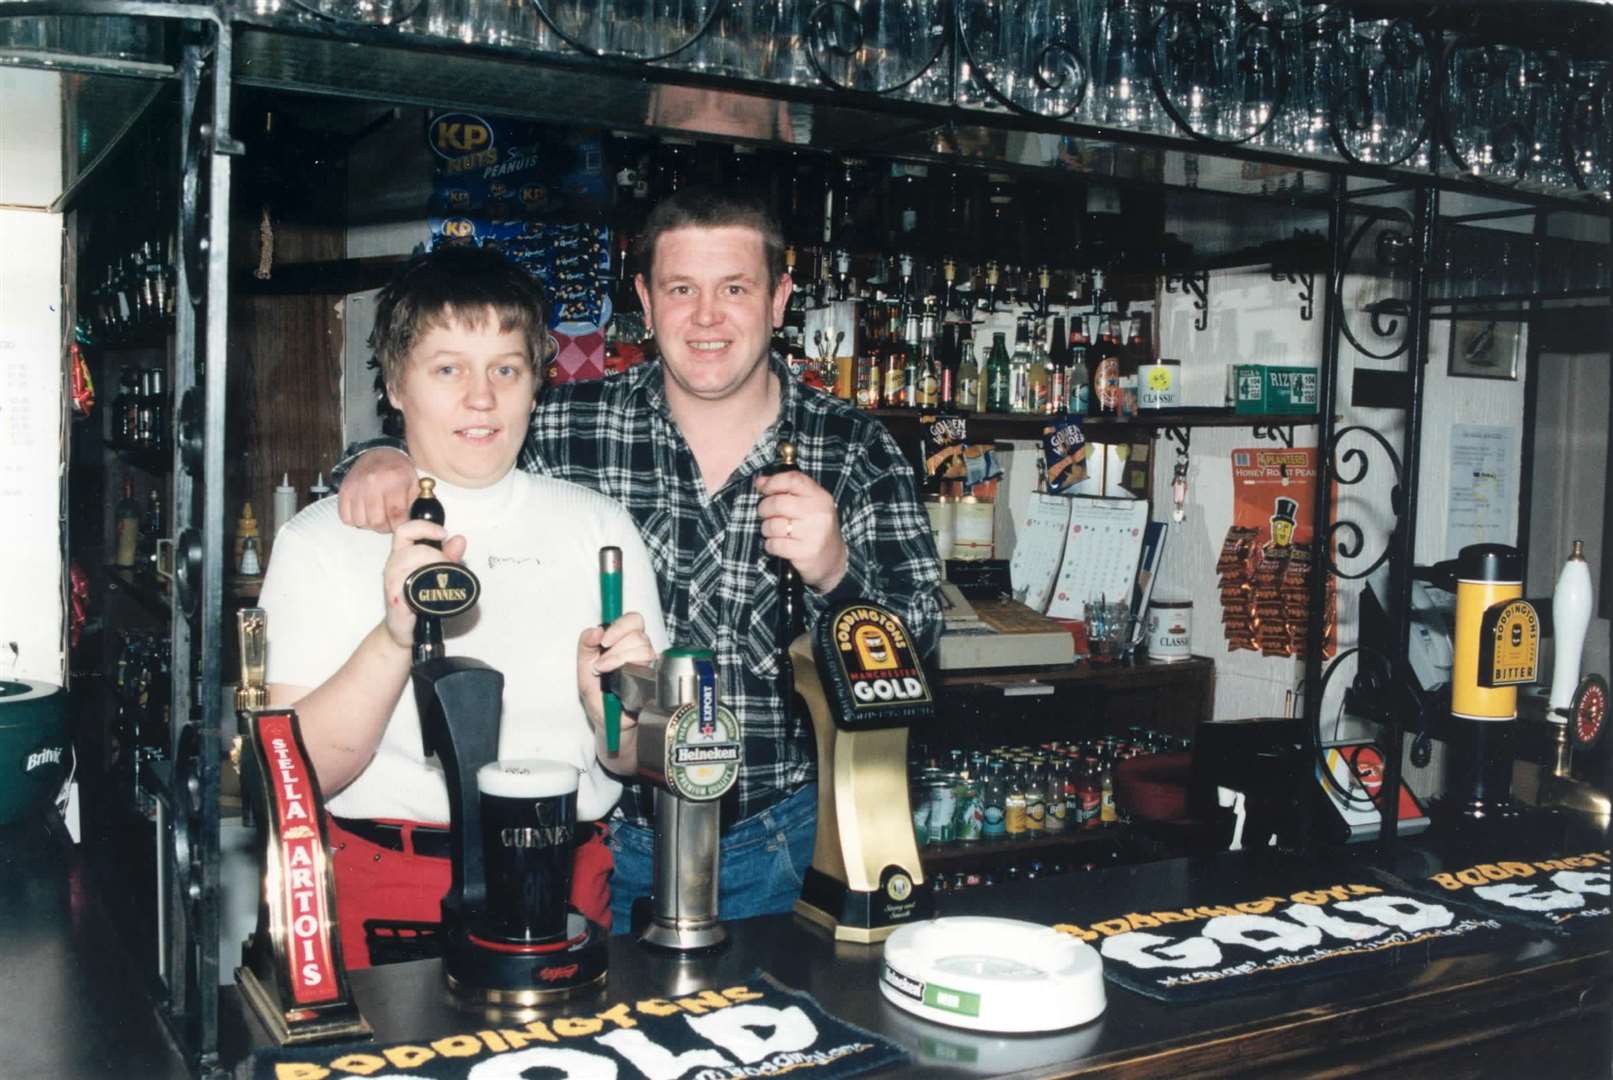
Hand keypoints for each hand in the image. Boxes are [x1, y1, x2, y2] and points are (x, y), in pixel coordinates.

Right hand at [339, 447, 417, 532]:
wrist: (379, 453)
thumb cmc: (398, 470)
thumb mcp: (413, 483)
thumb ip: (415, 504)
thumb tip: (412, 525)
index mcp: (394, 480)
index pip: (396, 515)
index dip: (399, 526)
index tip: (400, 526)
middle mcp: (373, 483)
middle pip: (376, 521)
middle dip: (384, 527)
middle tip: (388, 522)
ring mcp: (356, 487)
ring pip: (360, 522)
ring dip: (369, 524)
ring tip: (376, 515)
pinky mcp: (344, 490)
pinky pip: (346, 517)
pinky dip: (355, 520)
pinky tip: (364, 512)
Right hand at [380, 520, 467, 648]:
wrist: (404, 631)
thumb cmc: (419, 602)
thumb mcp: (437, 574)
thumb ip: (448, 557)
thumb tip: (459, 540)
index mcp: (402, 556)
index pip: (406, 531)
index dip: (424, 527)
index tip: (443, 533)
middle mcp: (394, 566)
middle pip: (416, 549)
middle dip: (438, 557)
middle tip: (448, 570)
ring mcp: (393, 583)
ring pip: (412, 564)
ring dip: (433, 570)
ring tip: (440, 583)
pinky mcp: (395, 599)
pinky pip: (410, 586)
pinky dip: (425, 587)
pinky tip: (431, 594)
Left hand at [577, 612, 656, 733]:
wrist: (607, 720)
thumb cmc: (598, 694)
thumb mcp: (584, 667)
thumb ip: (585, 645)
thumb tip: (596, 630)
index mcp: (623, 641)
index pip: (633, 620)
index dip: (621, 627)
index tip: (604, 641)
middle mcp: (639, 649)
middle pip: (638, 635)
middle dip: (615, 650)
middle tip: (601, 666)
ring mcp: (649, 664)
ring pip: (644, 649)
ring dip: (620, 661)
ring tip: (608, 675)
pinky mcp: (655, 677)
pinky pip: (651, 667)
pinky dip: (632, 672)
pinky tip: (622, 682)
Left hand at [754, 469, 847, 592]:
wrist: (832, 559)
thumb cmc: (814, 527)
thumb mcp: (808, 504)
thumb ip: (786, 490)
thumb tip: (759, 481)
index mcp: (820, 497)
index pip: (793, 479)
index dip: (773, 482)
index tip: (763, 488)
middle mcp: (819, 513)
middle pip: (778, 503)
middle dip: (764, 508)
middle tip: (765, 514)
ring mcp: (813, 533)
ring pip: (773, 525)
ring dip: (766, 529)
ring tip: (774, 531)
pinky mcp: (806, 552)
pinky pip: (774, 544)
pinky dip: (770, 545)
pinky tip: (777, 545)